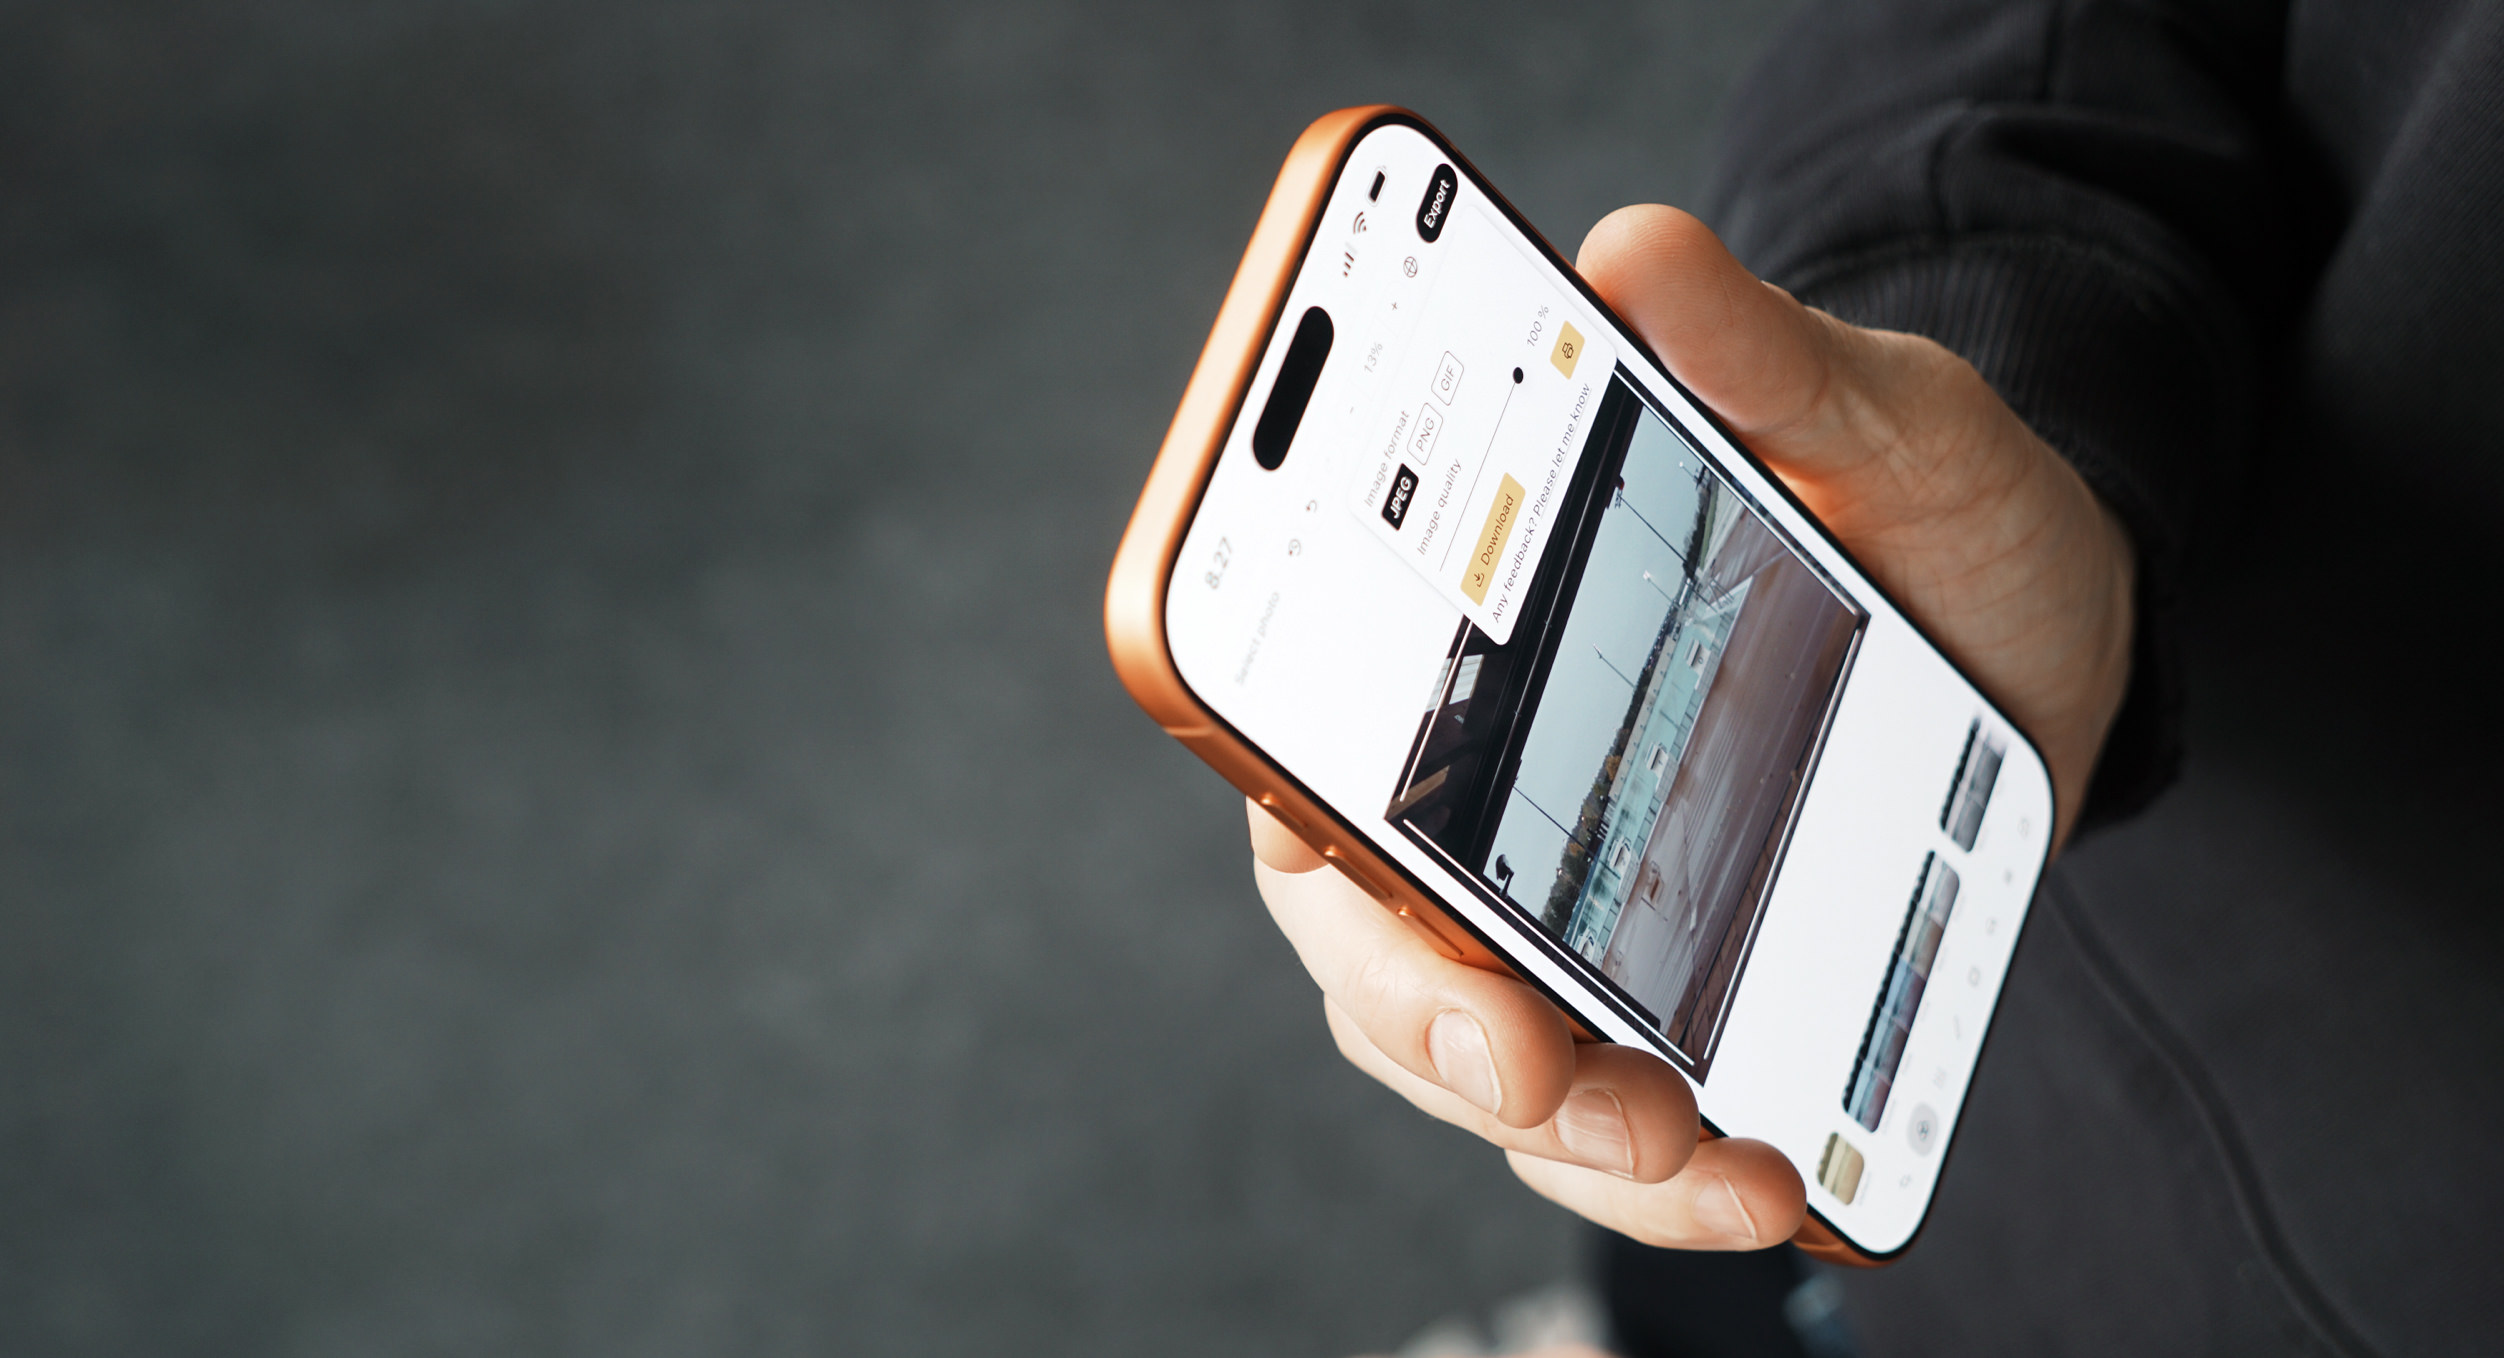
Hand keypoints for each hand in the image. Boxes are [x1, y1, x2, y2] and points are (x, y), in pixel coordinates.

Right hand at [1252, 205, 2136, 1247]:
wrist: (2044, 614)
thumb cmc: (1920, 499)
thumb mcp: (1870, 413)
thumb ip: (1758, 354)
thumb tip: (1637, 252)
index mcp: (1466, 653)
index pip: (1315, 766)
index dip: (1332, 861)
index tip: (1421, 930)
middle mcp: (1481, 797)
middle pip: (1379, 955)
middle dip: (1453, 1041)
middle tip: (1560, 1083)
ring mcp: (1569, 909)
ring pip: (1490, 1071)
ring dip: (1580, 1146)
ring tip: (1723, 1168)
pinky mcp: (1669, 990)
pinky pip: (1615, 1122)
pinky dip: (1668, 1177)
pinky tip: (1771, 1180)